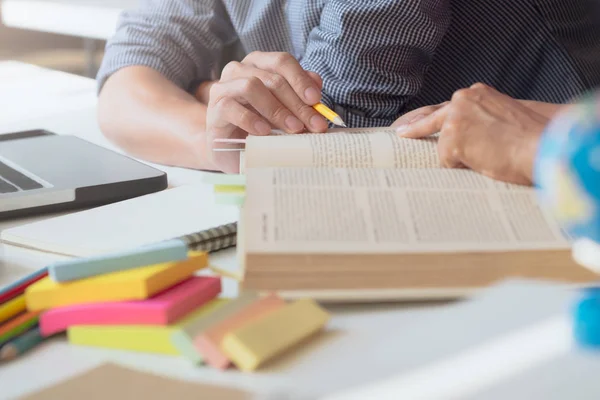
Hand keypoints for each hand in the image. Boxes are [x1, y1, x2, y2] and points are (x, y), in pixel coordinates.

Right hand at [205, 52, 328, 172]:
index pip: (282, 61)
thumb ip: (301, 95)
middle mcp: (239, 70)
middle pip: (271, 77)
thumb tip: (317, 84)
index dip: (301, 79)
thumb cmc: (262, 126)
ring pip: (251, 86)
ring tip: (293, 128)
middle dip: (296, 102)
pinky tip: (265, 132)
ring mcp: (223, 88)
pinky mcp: (214, 110)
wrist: (233, 149)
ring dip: (276, 109)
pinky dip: (251, 120)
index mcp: (258, 64)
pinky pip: (231, 108)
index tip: (317, 101)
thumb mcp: (286, 111)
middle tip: (313, 124)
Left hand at [393, 83, 548, 185]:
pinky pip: (447, 162)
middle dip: (414, 129)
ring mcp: (454, 118)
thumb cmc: (530, 139)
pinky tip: (483, 161)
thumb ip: (479, 120)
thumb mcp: (502, 118)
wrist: (542, 146)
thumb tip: (460, 138)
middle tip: (399, 133)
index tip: (403, 126)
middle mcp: (462, 99)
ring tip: (487, 154)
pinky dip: (462, 166)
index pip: (441, 107)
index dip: (421, 119)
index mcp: (476, 94)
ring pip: (443, 146)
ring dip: (459, 156)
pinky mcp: (451, 139)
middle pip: (429, 120)